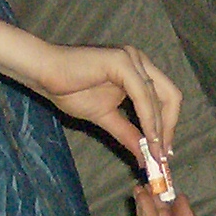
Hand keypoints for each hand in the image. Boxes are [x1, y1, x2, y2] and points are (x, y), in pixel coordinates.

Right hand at [23, 40, 180, 162]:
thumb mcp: (106, 117)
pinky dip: (148, 119)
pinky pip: (142, 94)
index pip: (165, 98)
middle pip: (171, 96)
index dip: (169, 126)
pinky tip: (148, 138)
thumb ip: (128, 134)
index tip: (164, 153)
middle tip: (163, 155)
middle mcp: (140, 61)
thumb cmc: (70, 89)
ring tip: (155, 152)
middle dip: (170, 128)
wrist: (45, 73)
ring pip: (158, 97)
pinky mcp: (122, 61)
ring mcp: (133, 59)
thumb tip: (146, 156)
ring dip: (159, 128)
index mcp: (139, 71)